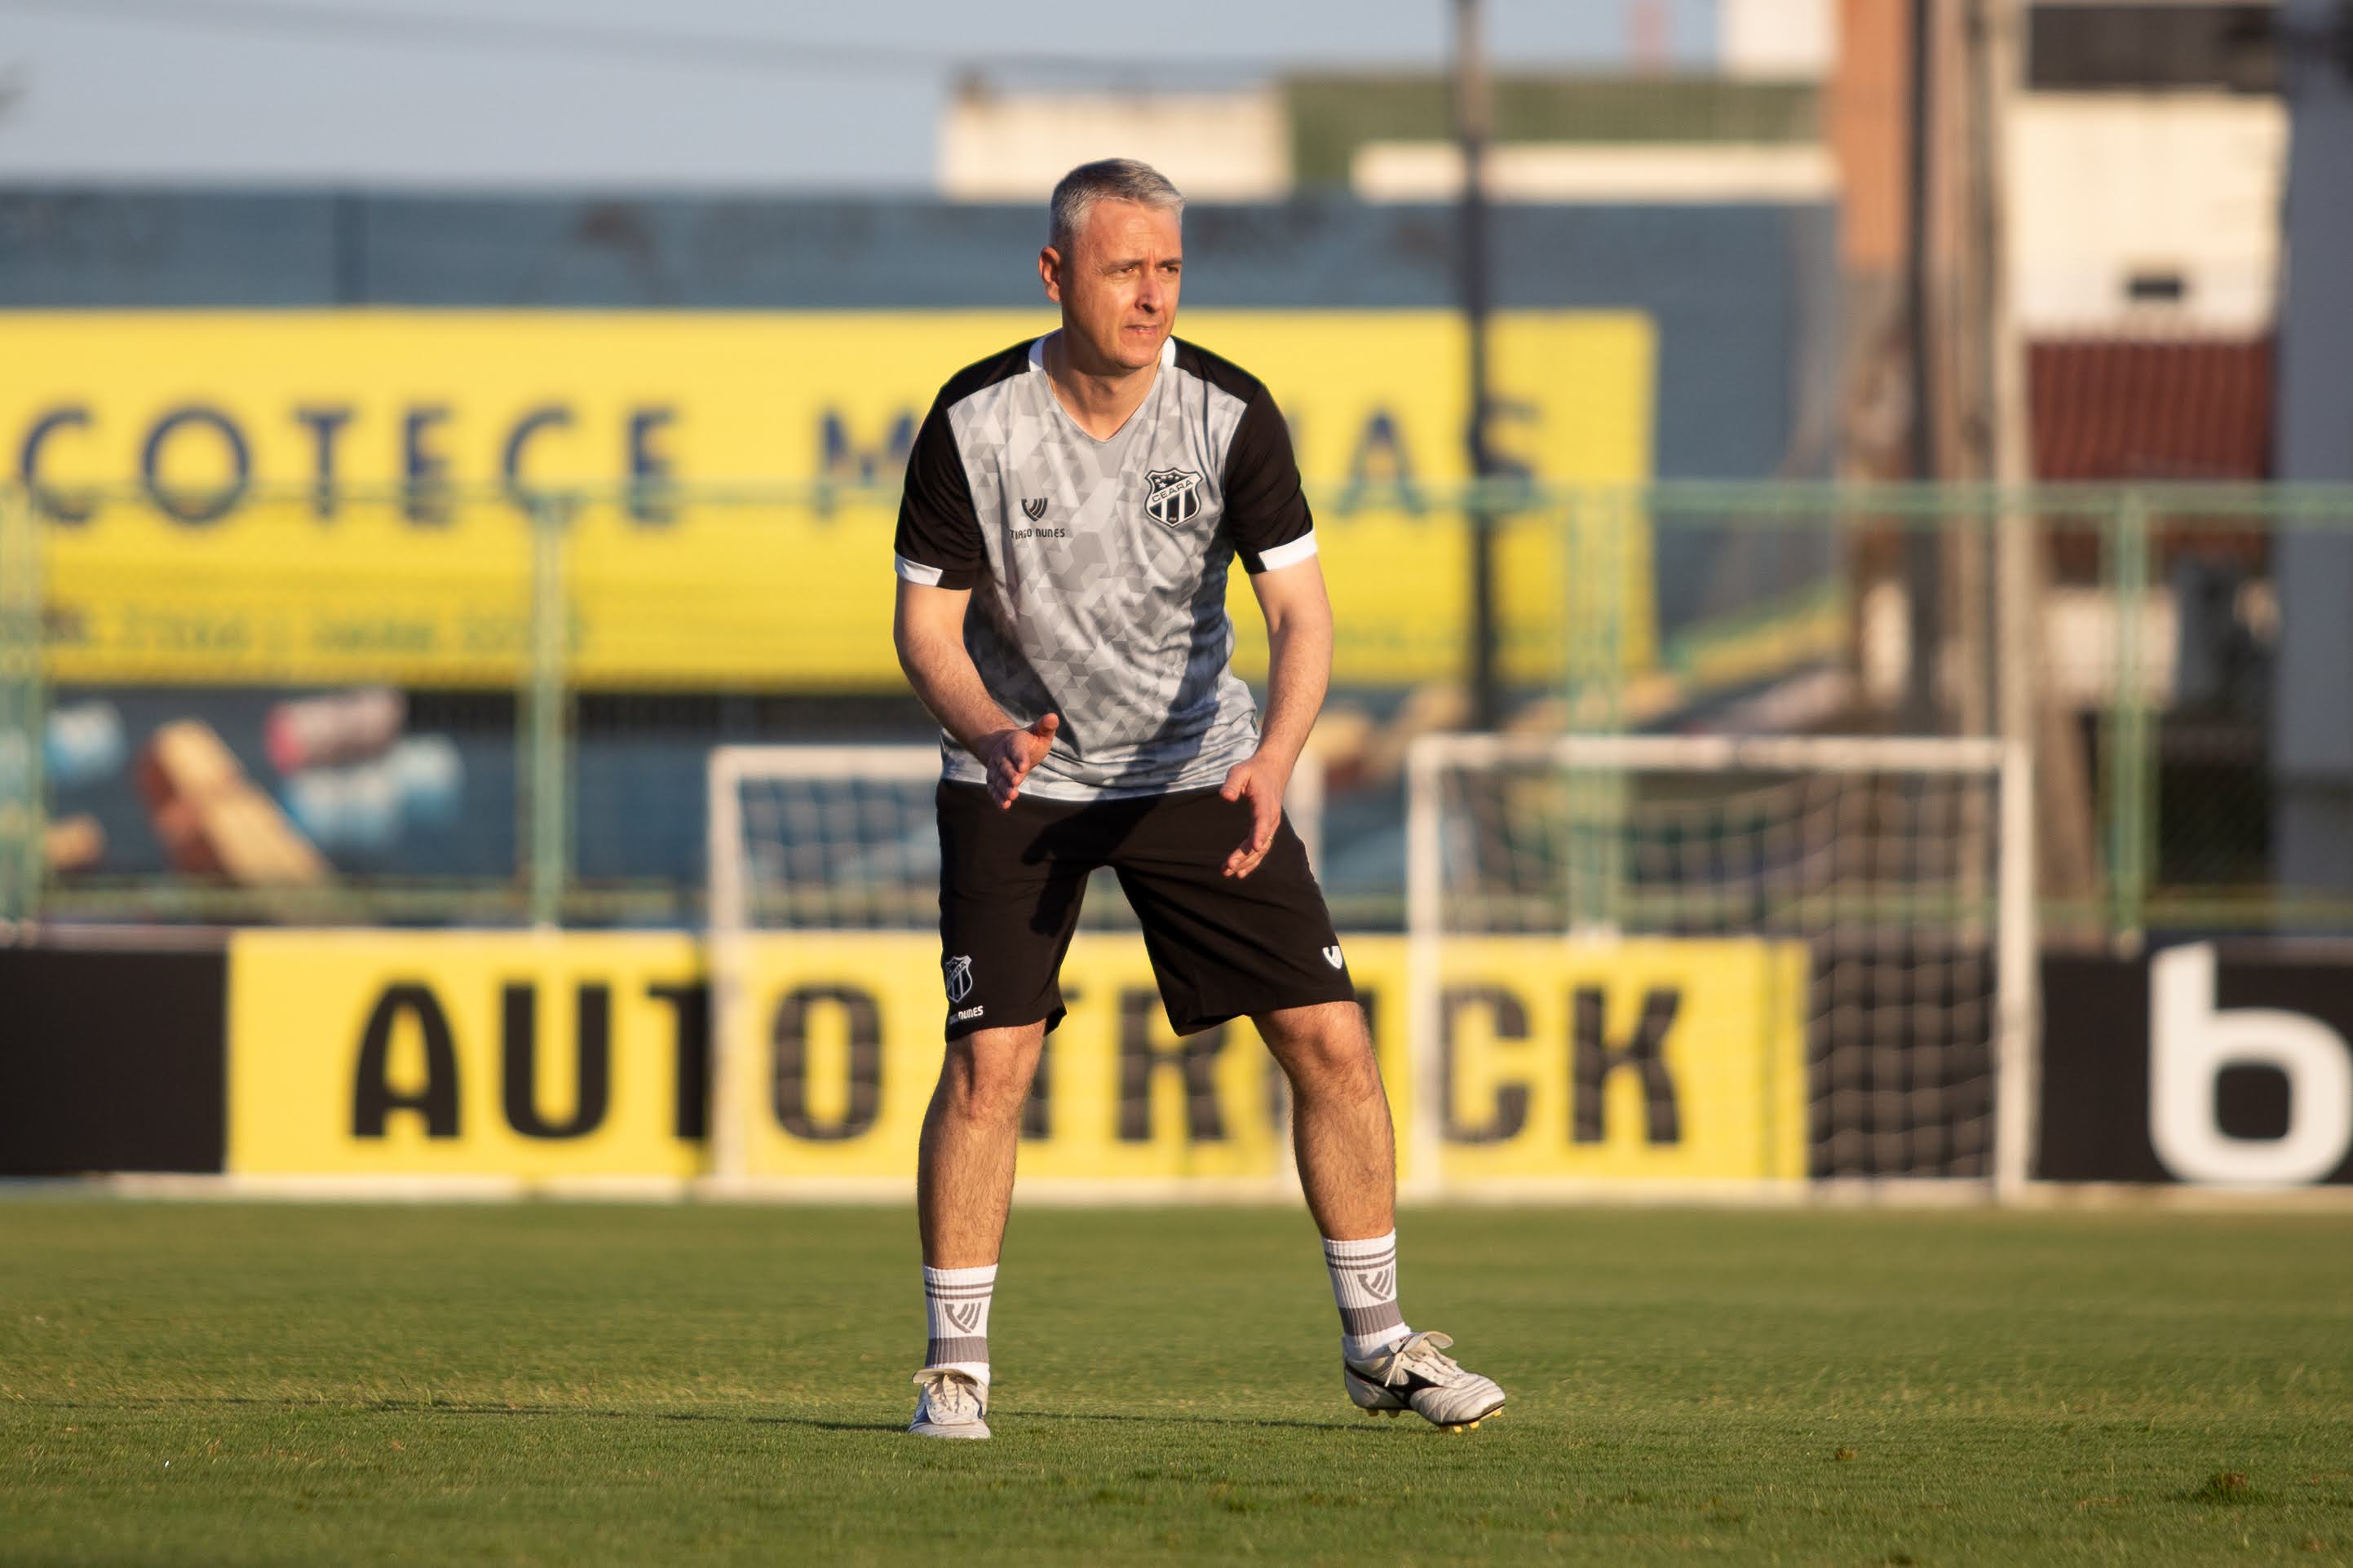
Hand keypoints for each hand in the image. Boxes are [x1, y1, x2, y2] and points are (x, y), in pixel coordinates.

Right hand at [983, 713, 1058, 806]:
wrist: (1008, 749)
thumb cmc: (1029, 741)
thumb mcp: (1039, 733)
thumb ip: (1045, 726)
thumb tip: (1053, 717)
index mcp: (1013, 743)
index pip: (1016, 751)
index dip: (1020, 758)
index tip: (1024, 767)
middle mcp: (1001, 756)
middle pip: (1005, 767)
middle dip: (1010, 774)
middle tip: (1016, 782)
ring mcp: (996, 769)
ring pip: (999, 779)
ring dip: (1004, 788)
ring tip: (1011, 797)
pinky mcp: (994, 780)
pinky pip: (994, 789)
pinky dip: (998, 797)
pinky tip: (1004, 805)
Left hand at [1217, 753, 1289, 877]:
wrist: (1273, 769)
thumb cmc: (1253, 770)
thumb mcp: (1239, 771)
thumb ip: (1232, 783)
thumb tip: (1226, 797)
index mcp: (1265, 804)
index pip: (1263, 821)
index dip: (1259, 835)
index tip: (1253, 847)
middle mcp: (1271, 818)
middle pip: (1261, 842)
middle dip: (1245, 856)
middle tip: (1228, 866)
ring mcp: (1270, 825)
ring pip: (1262, 849)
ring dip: (1246, 863)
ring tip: (1228, 873)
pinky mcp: (1267, 829)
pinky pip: (1262, 849)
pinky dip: (1252, 861)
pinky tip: (1240, 872)